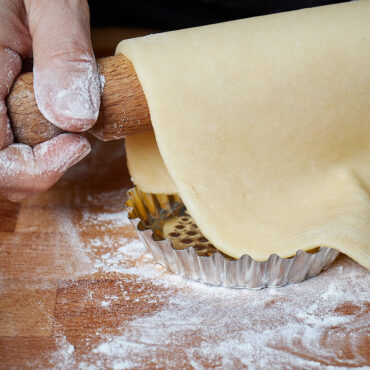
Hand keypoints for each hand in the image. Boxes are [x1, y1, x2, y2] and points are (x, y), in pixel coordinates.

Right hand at [0, 0, 100, 200]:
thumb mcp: (54, 4)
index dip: (33, 168)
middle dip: (35, 168)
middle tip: (73, 140)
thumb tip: (75, 119)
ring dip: (31, 160)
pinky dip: (26, 149)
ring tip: (59, 125)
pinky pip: (2, 147)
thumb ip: (64, 55)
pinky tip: (44, 122)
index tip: (78, 144)